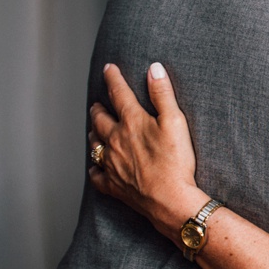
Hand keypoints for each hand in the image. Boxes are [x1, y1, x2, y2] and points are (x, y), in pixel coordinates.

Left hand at [88, 63, 208, 243]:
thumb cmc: (175, 161)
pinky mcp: (112, 184)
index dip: (113, 78)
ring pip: (94, 143)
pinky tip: (97, 166)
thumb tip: (153, 68)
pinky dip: (95, 168)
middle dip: (98, 108)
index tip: (109, 68)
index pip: (118, 93)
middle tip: (98, 103)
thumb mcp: (175, 122)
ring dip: (94, 133)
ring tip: (95, 129)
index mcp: (131, 122)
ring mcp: (110, 163)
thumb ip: (163, 94)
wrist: (169, 199)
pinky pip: (96, 174)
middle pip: (99, 118)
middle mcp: (114, 140)